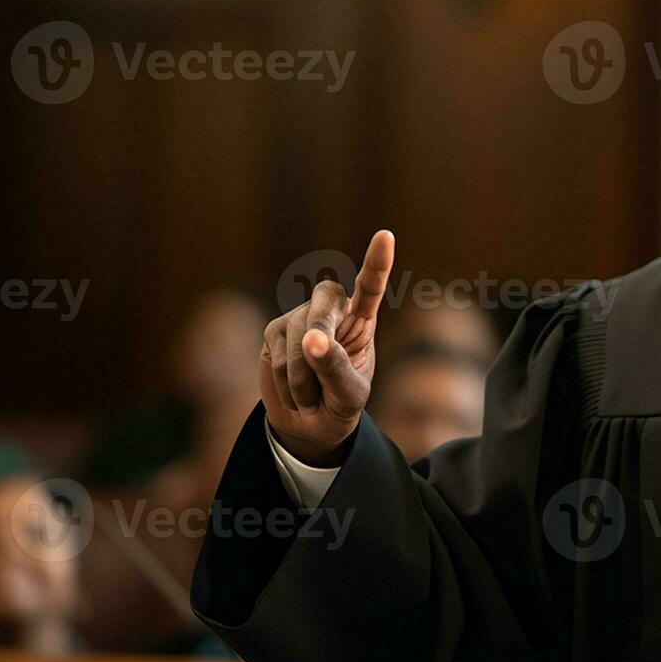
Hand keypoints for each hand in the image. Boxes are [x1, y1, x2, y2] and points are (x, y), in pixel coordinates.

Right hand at [260, 231, 394, 464]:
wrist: (309, 425)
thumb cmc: (341, 405)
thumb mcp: (351, 394)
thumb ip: (337, 368)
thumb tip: (312, 338)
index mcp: (361, 319)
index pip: (370, 287)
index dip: (377, 263)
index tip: (385, 236)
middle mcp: (330, 310)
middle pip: (324, 305)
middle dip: (321, 339)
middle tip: (322, 382)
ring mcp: (299, 318)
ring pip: (298, 343)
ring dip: (305, 382)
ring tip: (313, 396)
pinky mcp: (274, 332)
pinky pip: (279, 359)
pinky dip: (288, 385)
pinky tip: (295, 391)